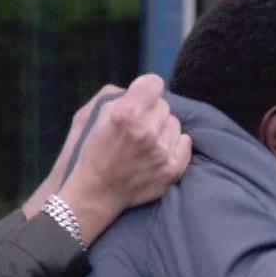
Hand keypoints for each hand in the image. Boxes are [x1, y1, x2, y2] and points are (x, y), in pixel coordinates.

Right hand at [28, 73, 191, 243]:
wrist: (94, 193)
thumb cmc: (90, 152)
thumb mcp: (91, 114)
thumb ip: (116, 94)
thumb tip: (140, 89)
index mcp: (126, 113)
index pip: (154, 83)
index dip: (145, 90)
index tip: (140, 99)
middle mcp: (147, 130)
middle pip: (164, 105)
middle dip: (151, 113)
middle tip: (136, 128)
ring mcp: (161, 151)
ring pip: (175, 124)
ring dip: (162, 129)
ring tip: (145, 143)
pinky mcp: (172, 169)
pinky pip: (185, 142)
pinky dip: (174, 145)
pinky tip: (157, 152)